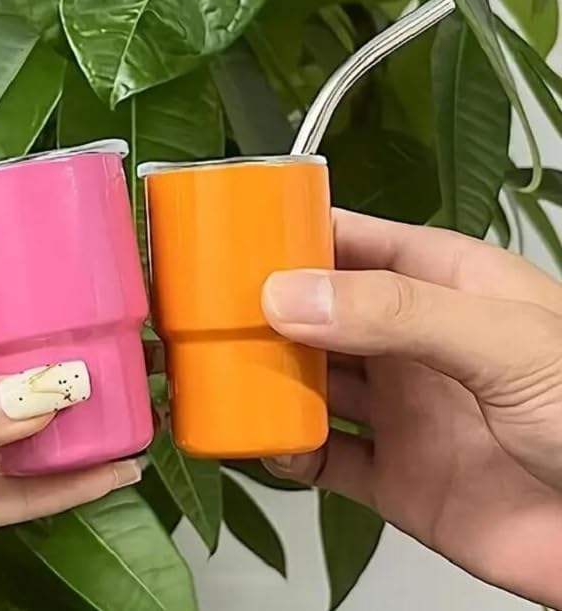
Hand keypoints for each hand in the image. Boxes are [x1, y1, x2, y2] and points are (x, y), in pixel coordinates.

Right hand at [262, 210, 561, 607]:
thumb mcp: (501, 340)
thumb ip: (397, 313)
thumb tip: (293, 294)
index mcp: (441, 285)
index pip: (353, 243)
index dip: (295, 237)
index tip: (238, 238)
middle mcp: (413, 343)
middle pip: (319, 313)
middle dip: (267, 310)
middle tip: (212, 310)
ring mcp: (403, 409)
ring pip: (313, 383)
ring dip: (268, 378)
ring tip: (223, 371)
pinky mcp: (396, 476)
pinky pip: (324, 459)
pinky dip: (289, 451)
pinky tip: (269, 441)